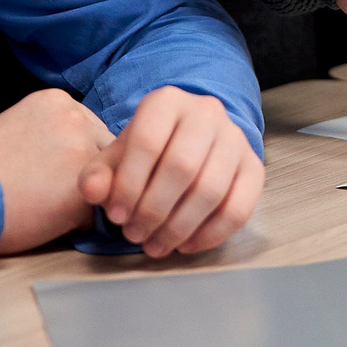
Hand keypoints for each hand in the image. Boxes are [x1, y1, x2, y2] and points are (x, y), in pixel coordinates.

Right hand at [0, 88, 115, 254]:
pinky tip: (44, 221)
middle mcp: (75, 117)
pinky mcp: (84, 187)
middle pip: (103, 152)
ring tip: (45, 208)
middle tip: (49, 195)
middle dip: (86, 176)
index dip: (73, 159)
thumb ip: (51, 135)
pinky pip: (96, 211)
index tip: (49, 174)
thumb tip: (73, 158)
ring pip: (105, 180)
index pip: (89, 131)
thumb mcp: (16, 131)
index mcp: (56, 101)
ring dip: (85, 198)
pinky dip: (76, 223)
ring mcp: (82, 150)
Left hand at [80, 87, 263, 257]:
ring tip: (155, 244)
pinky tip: (187, 245)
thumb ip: (99, 174)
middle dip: (154, 209)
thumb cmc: (148, 152)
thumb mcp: (117, 157)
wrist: (188, 141)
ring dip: (179, 226)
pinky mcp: (254, 167)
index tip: (115, 215)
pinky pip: (240, 207)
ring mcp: (235, 138)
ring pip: (211, 189)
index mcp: (167, 101)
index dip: (129, 184)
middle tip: (134, 234)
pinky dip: (211, 234)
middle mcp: (206, 112)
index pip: (148, 141)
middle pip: (182, 166)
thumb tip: (92, 190)